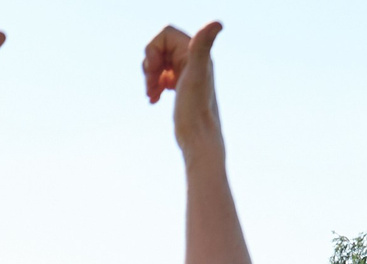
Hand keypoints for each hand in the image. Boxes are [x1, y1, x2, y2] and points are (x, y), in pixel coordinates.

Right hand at [144, 21, 222, 153]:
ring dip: (149, 76)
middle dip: (150, 65)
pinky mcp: (181, 86)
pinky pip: (161, 76)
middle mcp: (194, 59)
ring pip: (159, 62)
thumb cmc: (196, 109)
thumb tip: (218, 22)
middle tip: (151, 84)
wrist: (198, 138)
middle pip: (160, 48)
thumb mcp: (195, 75)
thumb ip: (202, 47)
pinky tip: (154, 100)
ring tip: (152, 94)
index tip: (154, 69)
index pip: (165, 34)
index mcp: (196, 51)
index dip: (153, 49)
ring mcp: (186, 73)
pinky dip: (153, 85)